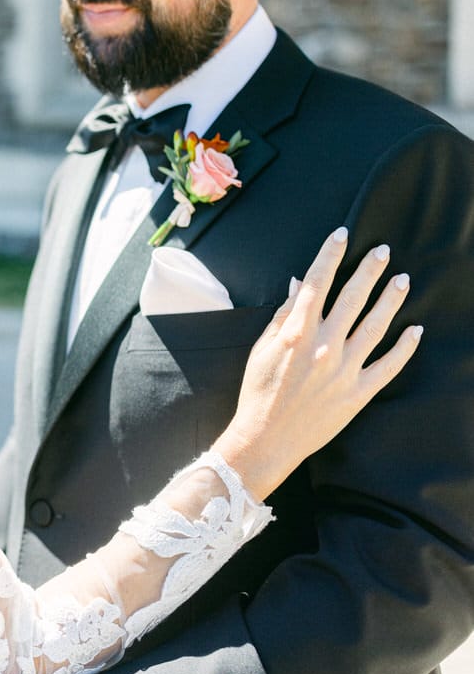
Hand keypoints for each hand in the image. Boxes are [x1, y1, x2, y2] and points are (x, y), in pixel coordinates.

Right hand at [215, 227, 422, 499]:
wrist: (266, 438)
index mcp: (295, 332)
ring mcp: (344, 369)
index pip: (316, 282)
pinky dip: (404, 347)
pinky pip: (388, 365)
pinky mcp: (359, 392)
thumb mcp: (261, 348)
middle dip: (369, 271)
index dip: (330, 255)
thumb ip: (283, 316)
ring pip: (376, 325)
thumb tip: (299, 285)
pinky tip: (415, 330)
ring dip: (391, 300)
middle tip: (384, 251)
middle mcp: (323, 346)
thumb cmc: (258, 391)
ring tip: (403, 280)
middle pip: (352, 298)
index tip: (342, 234)